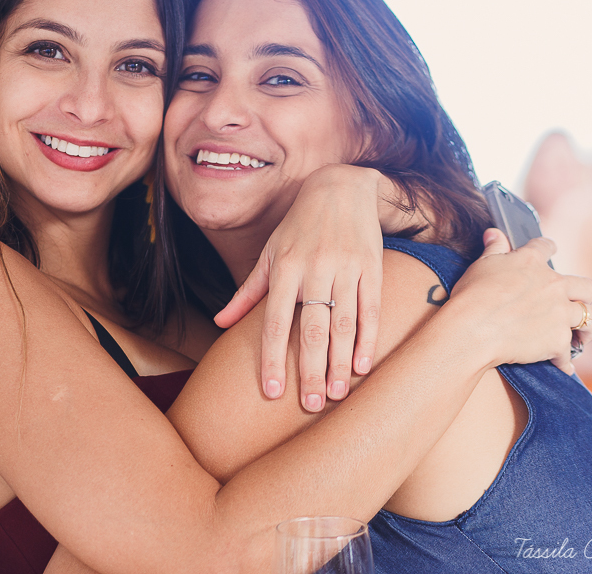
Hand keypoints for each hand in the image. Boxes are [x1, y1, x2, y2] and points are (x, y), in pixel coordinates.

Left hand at [214, 165, 384, 408]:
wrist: (342, 187)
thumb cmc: (298, 228)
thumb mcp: (268, 254)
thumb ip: (246, 293)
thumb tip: (219, 324)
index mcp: (283, 268)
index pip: (274, 322)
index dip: (272, 358)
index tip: (272, 392)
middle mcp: (313, 269)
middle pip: (311, 329)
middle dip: (309, 369)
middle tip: (310, 404)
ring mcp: (345, 268)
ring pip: (342, 324)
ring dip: (339, 362)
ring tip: (335, 394)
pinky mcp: (372, 267)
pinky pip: (369, 309)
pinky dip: (367, 339)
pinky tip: (362, 366)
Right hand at [447, 229, 591, 375]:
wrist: (472, 329)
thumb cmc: (472, 295)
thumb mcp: (481, 265)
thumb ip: (493, 248)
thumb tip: (495, 232)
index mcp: (531, 262)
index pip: (546, 247)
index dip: (548, 248)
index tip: (550, 250)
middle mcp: (553, 285)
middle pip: (586, 286)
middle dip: (583, 294)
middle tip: (575, 302)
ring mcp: (559, 313)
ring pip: (590, 318)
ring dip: (587, 327)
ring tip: (582, 336)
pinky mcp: (558, 340)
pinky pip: (568, 352)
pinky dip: (564, 361)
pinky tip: (562, 366)